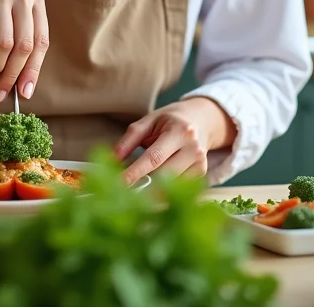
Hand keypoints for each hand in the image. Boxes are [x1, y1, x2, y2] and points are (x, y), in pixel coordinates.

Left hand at [116, 98, 236, 185]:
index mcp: (179, 131)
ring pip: (172, 185)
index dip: (135, 172)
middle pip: (164, 175)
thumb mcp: (148, 122)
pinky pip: (179, 187)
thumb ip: (129, 140)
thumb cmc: (169, 120)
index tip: (119, 183)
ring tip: (135, 193)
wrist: (199, 119)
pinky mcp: (201, 173)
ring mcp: (200, 163)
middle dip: (142, 186)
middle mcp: (193, 148)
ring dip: (151, 192)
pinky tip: (152, 191)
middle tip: (121, 194)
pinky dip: (163, 191)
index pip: (154, 157)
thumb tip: (112, 160)